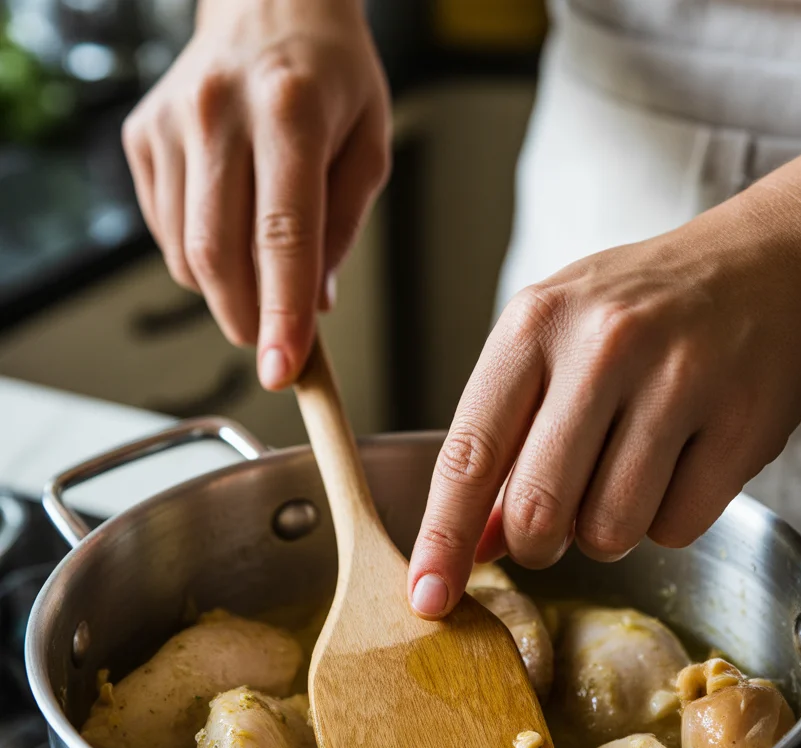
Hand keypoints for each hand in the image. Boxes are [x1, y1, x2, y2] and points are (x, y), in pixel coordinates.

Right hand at [122, 0, 389, 386]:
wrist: (269, 3)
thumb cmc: (330, 76)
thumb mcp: (369, 145)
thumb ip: (344, 228)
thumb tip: (315, 306)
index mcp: (289, 110)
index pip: (283, 236)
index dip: (282, 315)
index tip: (281, 370)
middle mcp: (219, 111)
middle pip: (219, 254)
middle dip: (246, 320)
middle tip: (273, 344)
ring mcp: (171, 123)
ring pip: (186, 252)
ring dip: (225, 292)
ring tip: (260, 273)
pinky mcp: (143, 136)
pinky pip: (167, 232)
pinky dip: (200, 258)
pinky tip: (230, 230)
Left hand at [408, 198, 800, 618]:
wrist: (768, 264)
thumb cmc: (640, 313)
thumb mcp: (552, 345)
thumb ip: (506, 439)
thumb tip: (475, 544)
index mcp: (535, 324)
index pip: (468, 455)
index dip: (443, 539)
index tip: (428, 597)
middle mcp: (603, 346)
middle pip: (539, 511)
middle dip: (538, 544)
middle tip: (555, 524)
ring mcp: (679, 381)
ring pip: (610, 531)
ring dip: (608, 532)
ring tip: (628, 474)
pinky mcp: (744, 421)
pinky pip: (678, 528)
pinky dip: (670, 519)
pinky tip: (682, 464)